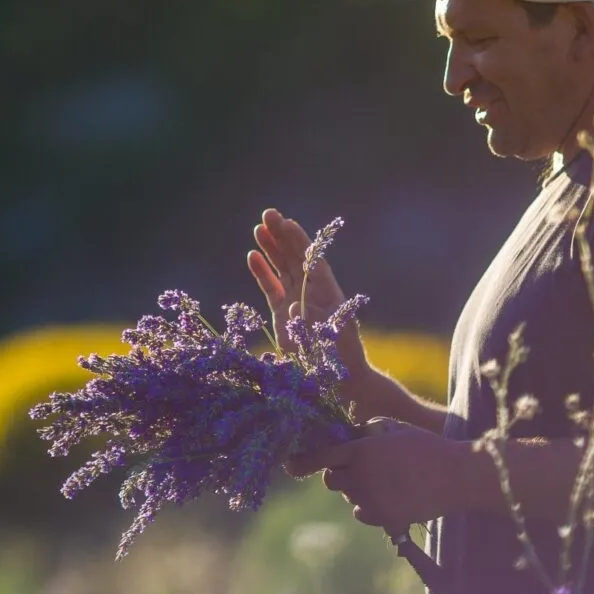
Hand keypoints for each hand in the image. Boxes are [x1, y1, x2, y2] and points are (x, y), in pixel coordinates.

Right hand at [247, 209, 367, 379]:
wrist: (339, 379)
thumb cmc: (340, 356)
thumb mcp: (328, 337)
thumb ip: (309, 321)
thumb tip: (291, 306)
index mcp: (327, 290)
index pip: (311, 258)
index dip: (299, 240)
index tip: (287, 222)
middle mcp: (311, 290)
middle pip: (294, 257)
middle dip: (281, 235)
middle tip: (268, 214)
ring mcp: (296, 300)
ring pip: (281, 268)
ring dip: (271, 248)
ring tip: (258, 228)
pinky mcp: (282, 313)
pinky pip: (270, 287)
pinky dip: (262, 272)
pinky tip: (253, 256)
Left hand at [290, 418, 467, 528]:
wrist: (457, 476)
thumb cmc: (425, 447)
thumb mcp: (392, 429)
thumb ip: (363, 434)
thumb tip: (342, 441)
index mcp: (361, 451)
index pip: (321, 457)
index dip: (302, 461)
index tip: (289, 465)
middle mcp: (361, 477)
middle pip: (331, 481)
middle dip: (340, 473)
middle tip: (360, 467)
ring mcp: (371, 501)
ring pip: (348, 496)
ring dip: (357, 489)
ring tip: (387, 480)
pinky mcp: (383, 519)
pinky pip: (361, 513)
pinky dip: (369, 506)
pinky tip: (390, 496)